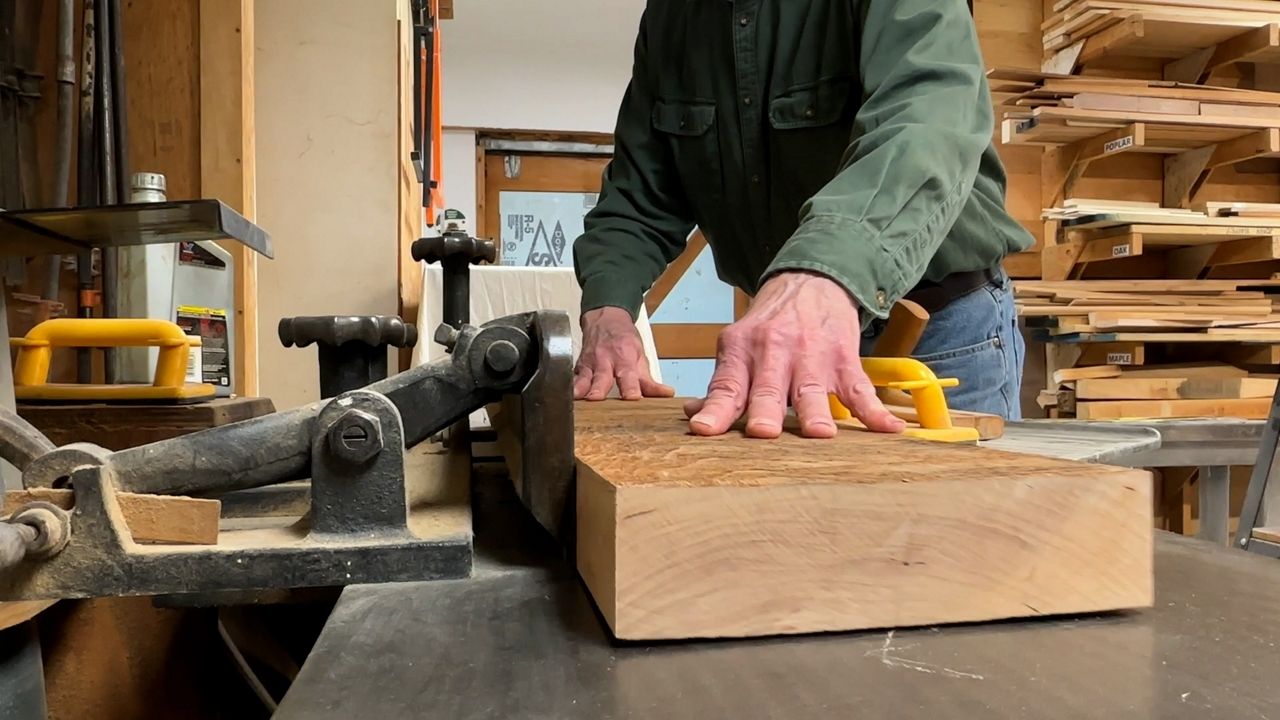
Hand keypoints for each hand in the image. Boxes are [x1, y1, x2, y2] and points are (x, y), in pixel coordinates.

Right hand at [575, 307, 674, 400]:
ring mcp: (590, 364)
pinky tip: (566, 396)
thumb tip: (666, 394)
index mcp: (625, 359)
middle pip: (602, 377)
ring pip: (583, 378)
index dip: (631, 388)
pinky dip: (569, 386)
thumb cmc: (624, 339)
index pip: (629, 376)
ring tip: (576, 398)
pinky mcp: (578, 367)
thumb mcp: (640, 357)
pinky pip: (572, 378)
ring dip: (580, 389)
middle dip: (598, 388)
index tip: (633, 398)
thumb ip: (649, 381)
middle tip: (596, 399)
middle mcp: (606, 361)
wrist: (605, 318)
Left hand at [684, 271, 905, 438]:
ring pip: (812, 391)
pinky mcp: (844, 360)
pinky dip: (875, 412)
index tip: (703, 430)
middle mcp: (775, 354)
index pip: (726, 386)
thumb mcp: (739, 344)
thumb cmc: (771, 324)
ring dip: (816, 413)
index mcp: (743, 351)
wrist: (812, 282)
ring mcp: (812, 358)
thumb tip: (696, 416)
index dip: (716, 410)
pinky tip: (890, 430)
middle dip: (765, 412)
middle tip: (763, 433)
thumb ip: (723, 382)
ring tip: (821, 434)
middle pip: (768, 388)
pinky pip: (860, 389)